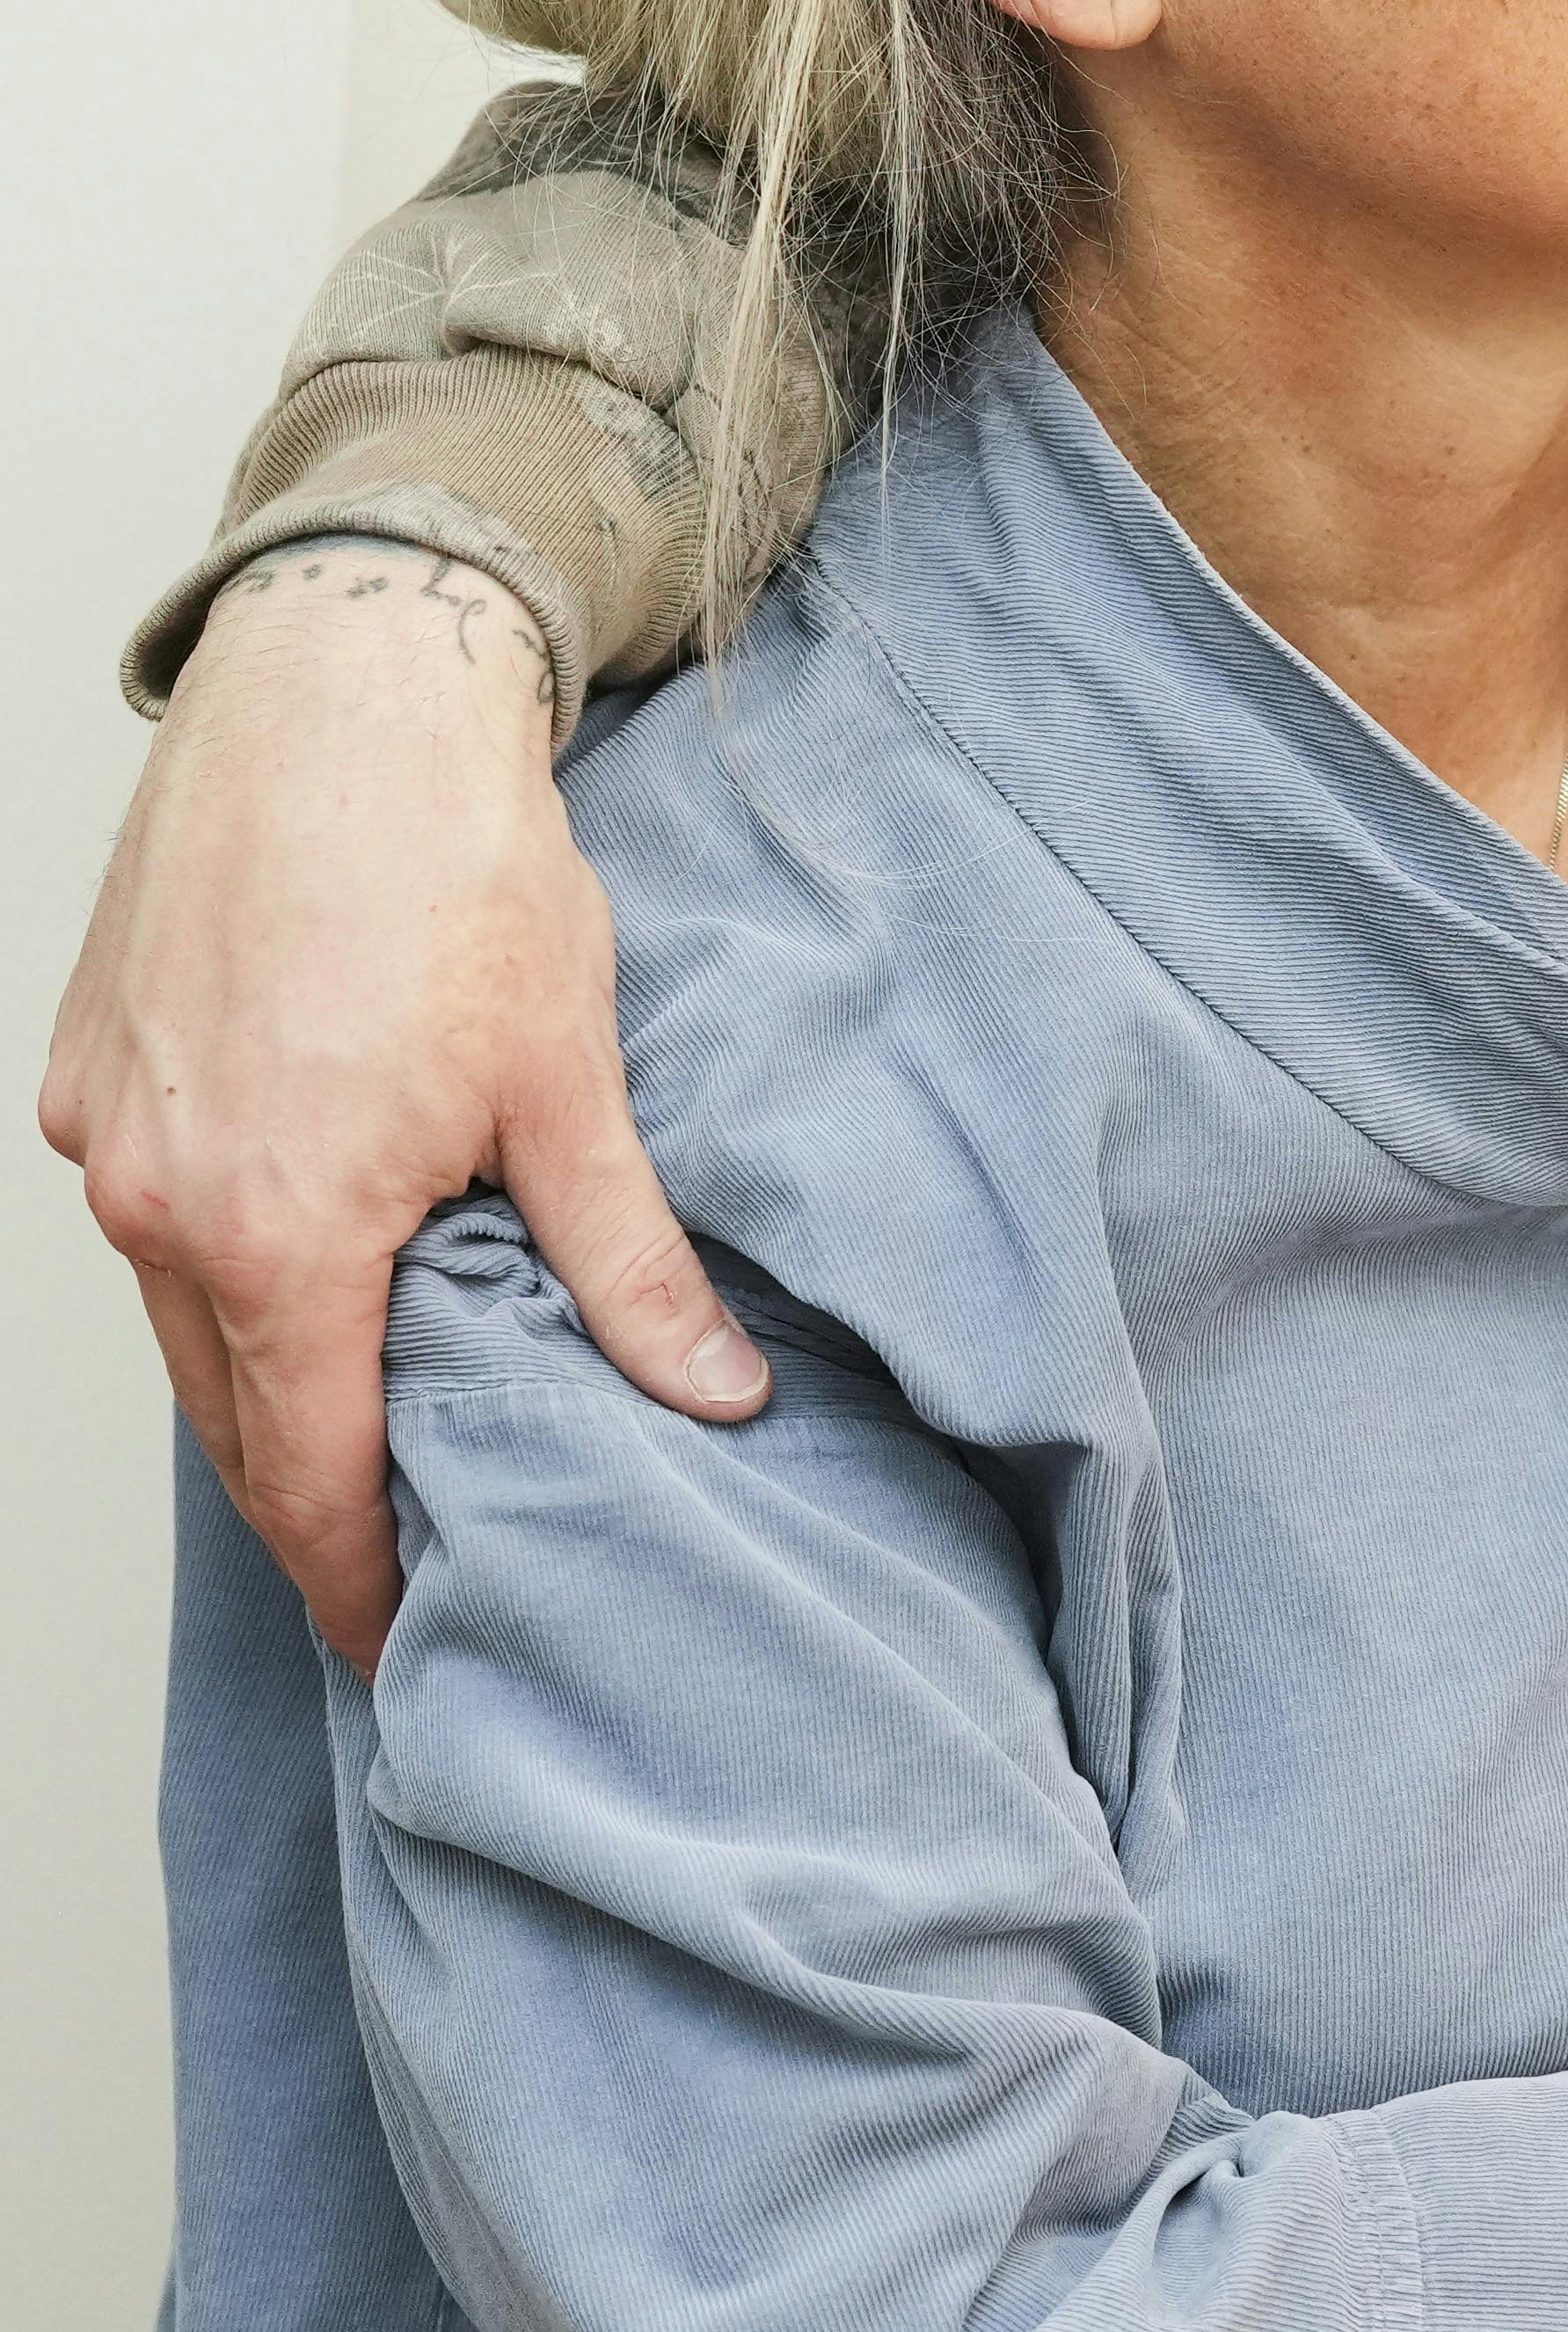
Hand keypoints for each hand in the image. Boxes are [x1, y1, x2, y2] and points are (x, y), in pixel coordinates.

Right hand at [39, 544, 763, 1663]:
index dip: (361, 1576)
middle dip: (313, 1498)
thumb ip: (626, 1260)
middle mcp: (163, 1208)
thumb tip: (711, 1393)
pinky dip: (222, 1264)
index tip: (403, 1642)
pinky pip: (155, 1218)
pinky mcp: (91, 1074)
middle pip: (236, 1415)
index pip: (311, 1475)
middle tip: (399, 1560)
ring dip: (268, 1377)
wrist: (346, 690)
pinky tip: (303, 1258)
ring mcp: (110, 1141)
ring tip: (365, 1422)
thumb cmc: (456, 866)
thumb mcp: (569, 1081)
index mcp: (279, 1238)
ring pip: (187, 1320)